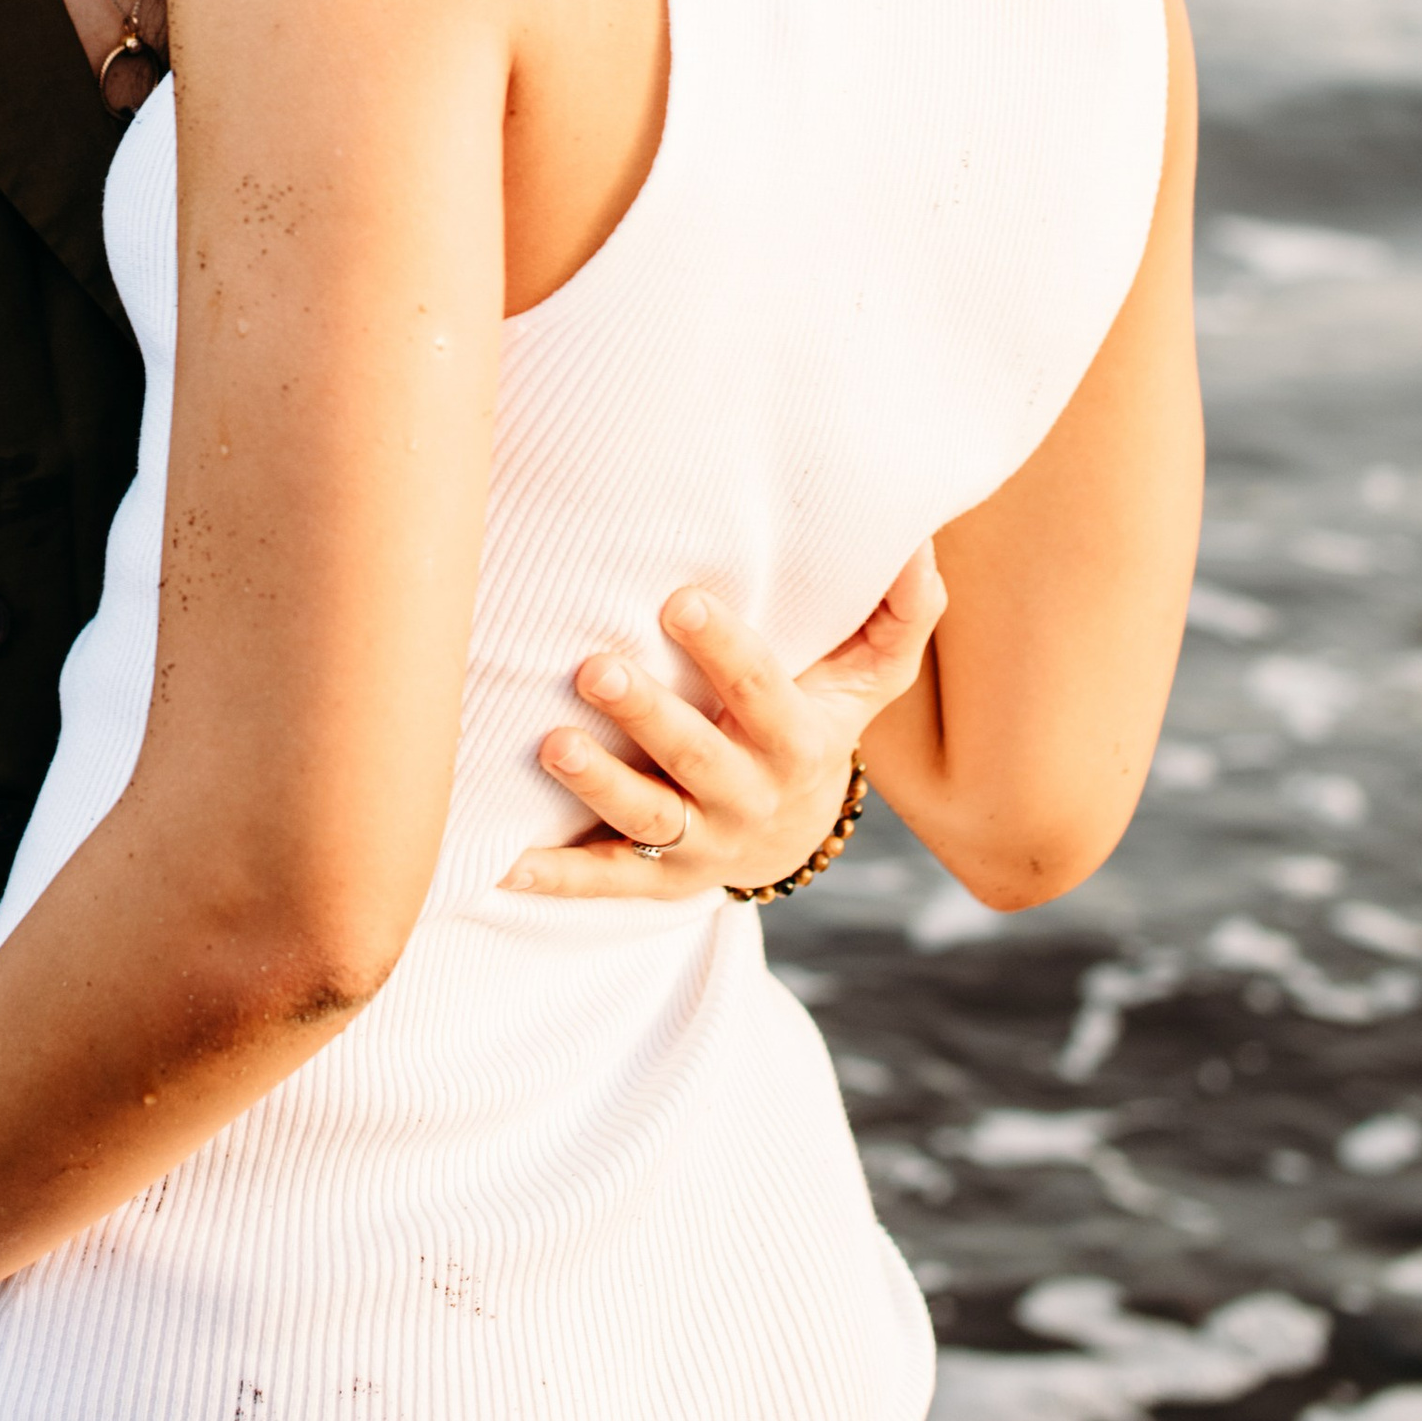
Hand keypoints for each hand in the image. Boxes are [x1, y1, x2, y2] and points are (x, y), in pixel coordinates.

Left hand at [502, 546, 943, 899]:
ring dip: (599, 786)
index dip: (726, 651)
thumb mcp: (871, 674)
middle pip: (698, 759)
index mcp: (799, 743)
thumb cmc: (819, 718)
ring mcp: (702, 842)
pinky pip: (604, 880)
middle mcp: (750, 797)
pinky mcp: (656, 878)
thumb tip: (917, 541)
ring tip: (551, 746)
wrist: (795, 828)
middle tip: (595, 669)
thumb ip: (902, 610)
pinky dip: (556, 875)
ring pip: (649, 819)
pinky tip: (504, 864)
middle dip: (649, 715)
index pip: (764, 694)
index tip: (679, 598)